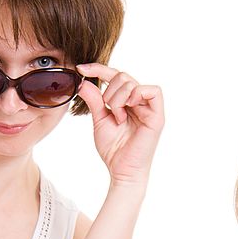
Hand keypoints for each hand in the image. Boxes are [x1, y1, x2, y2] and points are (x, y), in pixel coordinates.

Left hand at [75, 63, 163, 190]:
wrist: (121, 170)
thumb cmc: (114, 149)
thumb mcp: (99, 120)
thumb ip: (94, 100)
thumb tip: (83, 81)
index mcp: (127, 101)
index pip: (114, 76)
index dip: (98, 69)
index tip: (80, 68)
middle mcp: (139, 102)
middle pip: (123, 75)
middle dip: (109, 91)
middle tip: (108, 110)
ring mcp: (149, 108)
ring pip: (132, 83)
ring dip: (118, 98)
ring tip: (118, 117)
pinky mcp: (157, 115)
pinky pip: (153, 91)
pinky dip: (137, 95)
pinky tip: (128, 109)